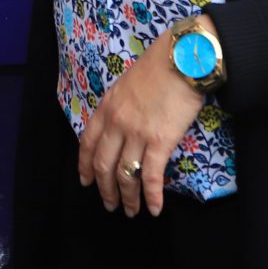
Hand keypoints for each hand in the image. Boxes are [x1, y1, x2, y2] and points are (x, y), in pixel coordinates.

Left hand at [77, 25, 208, 217]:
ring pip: (125, 175)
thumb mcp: (128, 82)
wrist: (182, 58)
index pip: (88, 142)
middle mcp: (117, 123)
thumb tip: (123, 123)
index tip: (85, 180)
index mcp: (107, 107)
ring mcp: (136, 133)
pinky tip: (154, 208)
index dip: (85, 165)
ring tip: (131, 211)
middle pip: (104, 164)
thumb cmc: (160, 65)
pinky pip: (151, 176)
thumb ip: (120, 104)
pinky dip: (152, 196)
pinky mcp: (159, 142)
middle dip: (105, 189)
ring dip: (127, 198)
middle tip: (109, 205)